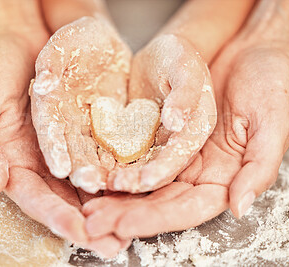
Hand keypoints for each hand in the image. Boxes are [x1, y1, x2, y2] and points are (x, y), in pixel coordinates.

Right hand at [0, 1, 128, 256]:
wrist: (18, 38)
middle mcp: (46, 161)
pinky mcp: (90, 128)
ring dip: (112, 205)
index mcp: (17, 163)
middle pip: (70, 200)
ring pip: (93, 182)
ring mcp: (70, 146)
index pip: (39, 198)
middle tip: (115, 245)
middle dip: (93, 223)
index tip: (81, 233)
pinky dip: (121, 170)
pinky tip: (137, 184)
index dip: (59, 217)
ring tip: (132, 225)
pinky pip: (107, 152)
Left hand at [82, 44, 288, 237]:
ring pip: (143, 184)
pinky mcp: (163, 135)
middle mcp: (199, 172)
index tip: (124, 223)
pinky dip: (117, 166)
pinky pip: (137, 155)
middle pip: (159, 202)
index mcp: (225, 178)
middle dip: (126, 213)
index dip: (155, 218)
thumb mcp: (273, 124)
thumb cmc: (270, 86)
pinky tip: (95, 174)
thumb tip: (240, 207)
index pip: (187, 208)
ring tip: (88, 206)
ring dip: (116, 197)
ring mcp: (178, 156)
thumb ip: (258, 168)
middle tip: (94, 222)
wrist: (252, 53)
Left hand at [105, 34, 215, 192]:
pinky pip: (121, 159)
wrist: (160, 55)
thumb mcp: (187, 68)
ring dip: (119, 186)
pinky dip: (108, 170)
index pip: (182, 156)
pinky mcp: (135, 142)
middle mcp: (177, 146)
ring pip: (138, 172)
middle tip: (116, 192)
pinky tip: (91, 176)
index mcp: (197, 130)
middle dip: (138, 188)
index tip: (144, 180)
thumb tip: (177, 123)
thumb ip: (186, 94)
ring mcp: (155, 147)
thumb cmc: (181, 56)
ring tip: (97, 194)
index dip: (165, 170)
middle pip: (159, 175)